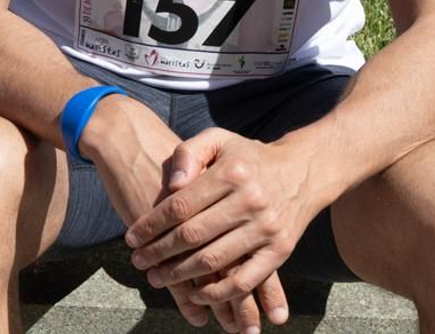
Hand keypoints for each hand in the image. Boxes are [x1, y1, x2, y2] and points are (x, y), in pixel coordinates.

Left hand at [80, 98, 286, 330]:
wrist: (303, 171)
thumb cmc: (248, 157)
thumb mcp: (218, 140)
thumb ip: (188, 153)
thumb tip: (171, 185)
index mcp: (230, 173)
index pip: (180, 205)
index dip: (151, 225)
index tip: (131, 238)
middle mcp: (250, 201)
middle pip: (193, 235)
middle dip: (159, 253)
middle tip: (138, 262)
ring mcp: (266, 228)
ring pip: (215, 260)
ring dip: (181, 275)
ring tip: (157, 278)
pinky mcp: (281, 251)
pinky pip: (246, 280)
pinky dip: (219, 293)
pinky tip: (197, 295)